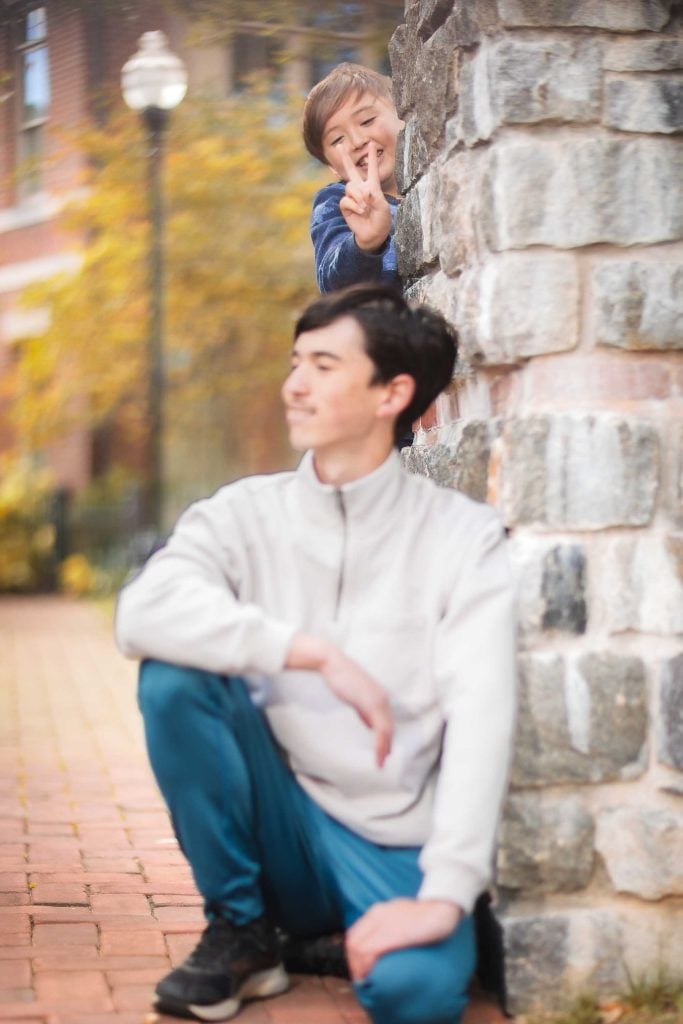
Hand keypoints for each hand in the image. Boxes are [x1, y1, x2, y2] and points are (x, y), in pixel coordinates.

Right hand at [285, 633, 392, 766]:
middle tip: (382, 761)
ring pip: (387, 730)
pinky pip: (380, 728)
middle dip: (387, 745)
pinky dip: (380, 743)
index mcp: (379, 695)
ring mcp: (379, 700)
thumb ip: (363, 709)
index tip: (383, 751)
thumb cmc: (339, 677)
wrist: (332, 663)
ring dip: (384, 748)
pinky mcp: (372, 703)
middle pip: (389, 727)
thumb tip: (369, 723)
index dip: (386, 737)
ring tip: (379, 762)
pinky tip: (377, 753)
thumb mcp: (354, 696)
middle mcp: (383, 698)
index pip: (386, 720)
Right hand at [339, 142, 392, 252]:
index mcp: (373, 187)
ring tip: (365, 206)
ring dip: (358, 196)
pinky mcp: (346, 207)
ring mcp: (352, 198)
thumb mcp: (383, 208)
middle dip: (345, 159)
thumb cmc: (381, 221)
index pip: (372, 169)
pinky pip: (346, 200)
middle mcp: (361, 190)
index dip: (372, 157)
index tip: (372, 143)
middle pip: (350, 171)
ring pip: (349, 187)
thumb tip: (364, 192)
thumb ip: (375, 198)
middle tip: (340, 146)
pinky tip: (361, 211)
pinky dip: (354, 205)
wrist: (373, 234)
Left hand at [345, 899, 461, 980]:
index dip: (354, 954)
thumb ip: (394, 924)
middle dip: (353, 963)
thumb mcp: (404, 914)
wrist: (442, 906)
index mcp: (379, 910)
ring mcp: (382, 924)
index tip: (361, 967)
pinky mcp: (390, 934)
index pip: (355, 933)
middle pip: (352, 941)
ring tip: (366, 981)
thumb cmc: (429, 913)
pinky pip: (368, 952)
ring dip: (358, 967)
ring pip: (356, 948)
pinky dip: (365, 966)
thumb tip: (392, 942)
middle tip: (362, 978)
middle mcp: (377, 915)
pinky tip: (371, 976)